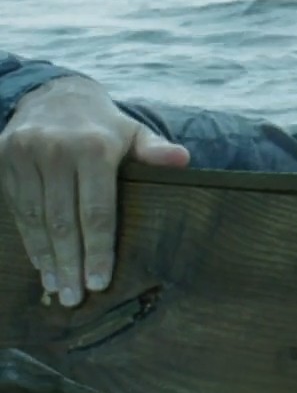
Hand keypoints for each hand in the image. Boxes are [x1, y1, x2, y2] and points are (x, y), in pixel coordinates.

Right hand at [0, 77, 188, 306]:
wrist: (56, 94)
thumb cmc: (104, 126)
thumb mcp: (134, 132)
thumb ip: (155, 150)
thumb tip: (182, 159)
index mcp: (93, 147)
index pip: (97, 210)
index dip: (98, 250)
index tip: (100, 282)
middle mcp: (55, 150)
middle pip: (64, 221)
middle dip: (70, 263)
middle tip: (76, 298)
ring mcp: (25, 154)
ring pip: (35, 218)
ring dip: (46, 257)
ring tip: (57, 287)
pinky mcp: (3, 158)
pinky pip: (16, 207)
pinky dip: (28, 238)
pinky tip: (40, 262)